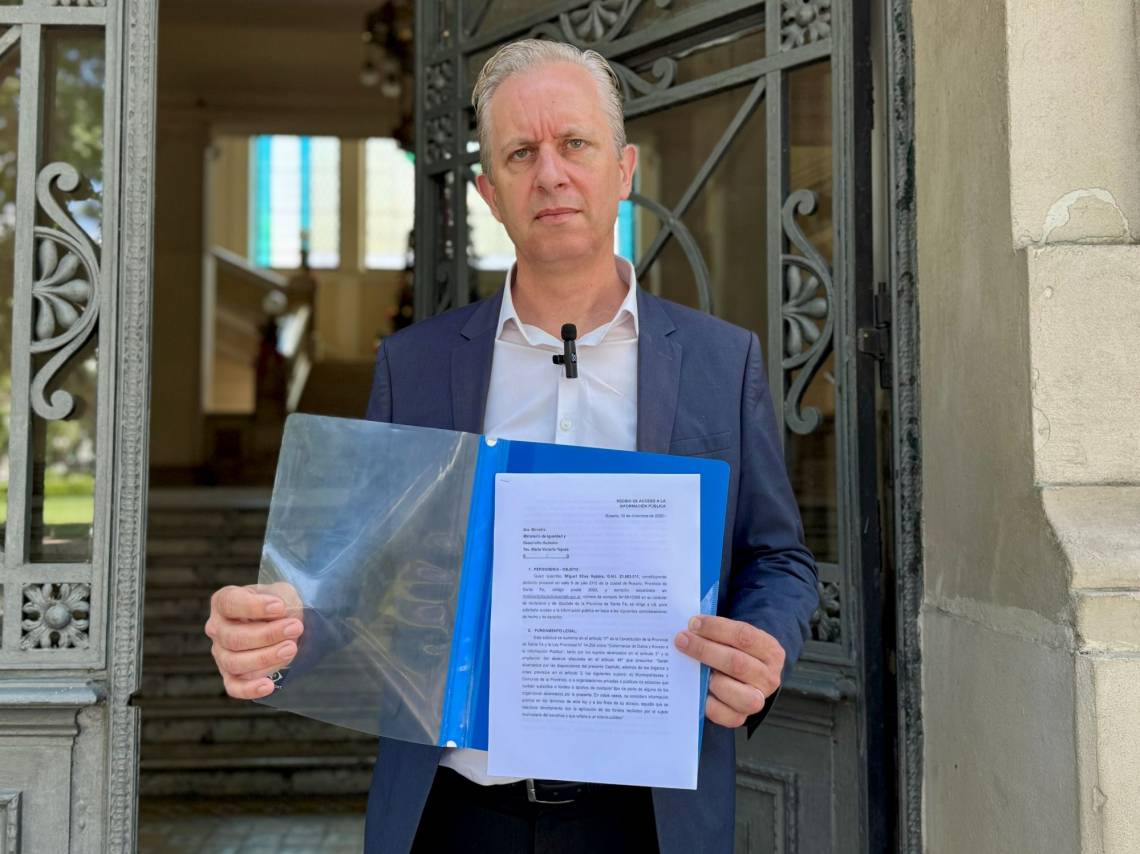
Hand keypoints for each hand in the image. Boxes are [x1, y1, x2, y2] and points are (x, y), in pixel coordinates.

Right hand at [204, 582, 303, 699]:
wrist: (286, 623)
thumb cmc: (280, 605)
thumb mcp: (282, 593)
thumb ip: (280, 599)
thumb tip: (280, 616)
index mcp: (224, 602)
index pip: (229, 603)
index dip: (253, 606)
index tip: (279, 607)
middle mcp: (217, 628)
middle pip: (233, 637)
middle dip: (267, 635)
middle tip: (295, 628)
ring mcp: (221, 654)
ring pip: (234, 662)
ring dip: (265, 658)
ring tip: (291, 649)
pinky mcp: (231, 676)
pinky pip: (233, 687)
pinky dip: (249, 689)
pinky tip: (268, 686)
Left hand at [674, 615, 784, 727]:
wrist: (746, 680)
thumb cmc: (736, 653)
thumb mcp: (736, 639)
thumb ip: (719, 633)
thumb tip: (690, 629)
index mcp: (771, 651)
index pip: (744, 636)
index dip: (716, 628)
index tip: (693, 623)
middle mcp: (769, 678)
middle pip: (736, 663)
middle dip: (704, 650)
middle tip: (681, 640)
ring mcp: (757, 700)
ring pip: (731, 690)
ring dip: (707, 678)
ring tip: (691, 667)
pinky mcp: (740, 718)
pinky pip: (721, 713)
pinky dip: (705, 701)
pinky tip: (695, 689)